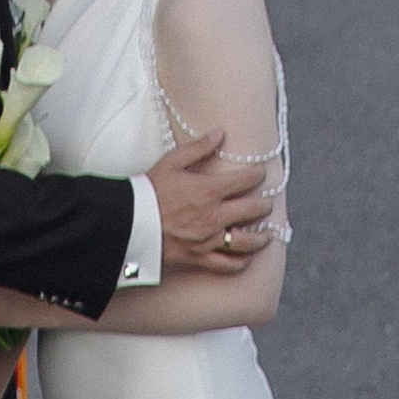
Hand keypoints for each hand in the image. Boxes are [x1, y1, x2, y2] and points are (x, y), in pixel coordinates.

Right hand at [151, 128, 275, 276]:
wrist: (130, 222)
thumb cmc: (149, 190)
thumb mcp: (172, 162)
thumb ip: (199, 147)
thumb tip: (220, 133)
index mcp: (209, 190)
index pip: (245, 181)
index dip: (257, 176)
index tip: (260, 175)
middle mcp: (214, 216)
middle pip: (252, 211)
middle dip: (264, 206)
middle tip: (268, 204)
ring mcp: (209, 240)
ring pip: (246, 242)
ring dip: (261, 238)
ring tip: (267, 235)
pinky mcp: (200, 258)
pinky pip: (228, 265)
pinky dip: (241, 263)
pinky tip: (247, 258)